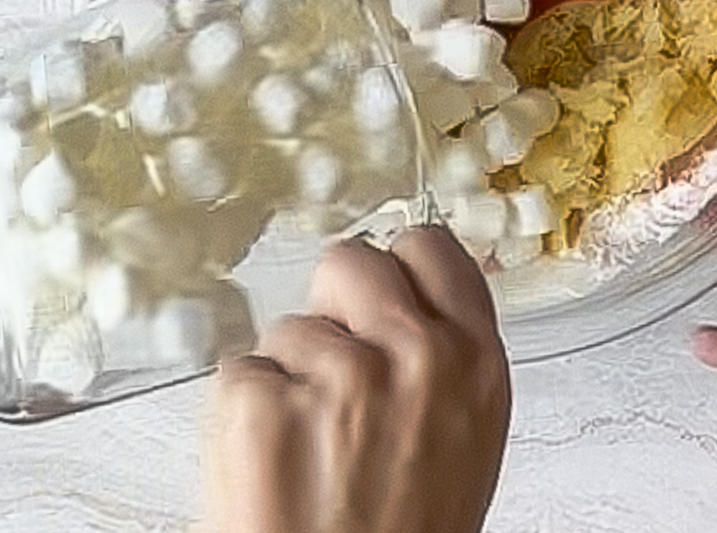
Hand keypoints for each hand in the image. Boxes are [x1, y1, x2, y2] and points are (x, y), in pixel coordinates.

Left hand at [204, 226, 510, 532]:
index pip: (432, 249)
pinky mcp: (262, 404)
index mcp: (477, 366)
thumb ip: (445, 363)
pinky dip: (241, 415)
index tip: (383, 293)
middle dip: (333, 308)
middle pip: (351, 262)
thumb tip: (414, 298)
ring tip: (308, 451)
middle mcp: (415, 357)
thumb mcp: (461, 443)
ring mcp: (337, 377)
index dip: (399, 271)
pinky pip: (239, 371)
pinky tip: (271, 467)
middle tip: (332, 375)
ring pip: (288, 325)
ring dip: (287, 375)